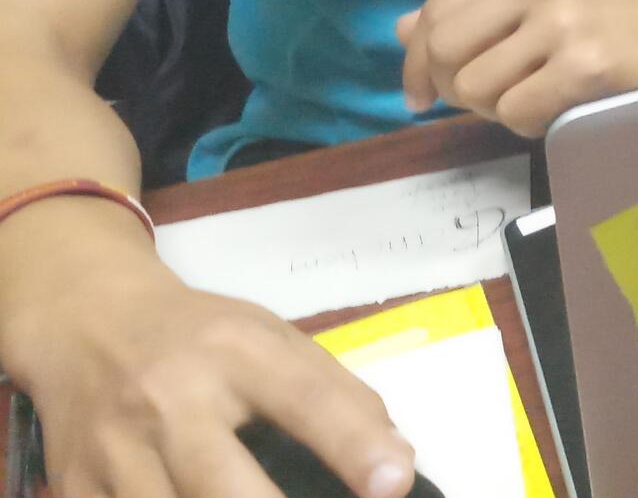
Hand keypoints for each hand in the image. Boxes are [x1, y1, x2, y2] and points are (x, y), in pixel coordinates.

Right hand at [1, 229, 412, 497]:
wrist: (85, 322)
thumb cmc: (199, 337)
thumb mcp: (272, 340)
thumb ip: (337, 396)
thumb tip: (397, 462)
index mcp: (236, 352)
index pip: (306, 399)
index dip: (353, 447)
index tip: (391, 485)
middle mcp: (169, 400)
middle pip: (223, 486)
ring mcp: (113, 452)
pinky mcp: (75, 488)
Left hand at [397, 0, 637, 136]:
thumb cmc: (612, 13)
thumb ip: (475, 8)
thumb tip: (401, 31)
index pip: (438, 10)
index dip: (417, 60)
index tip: (422, 94)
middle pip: (446, 50)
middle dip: (452, 88)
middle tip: (483, 101)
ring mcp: (566, 18)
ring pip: (477, 88)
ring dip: (497, 109)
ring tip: (534, 98)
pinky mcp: (586, 63)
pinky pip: (517, 113)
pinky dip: (529, 123)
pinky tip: (558, 108)